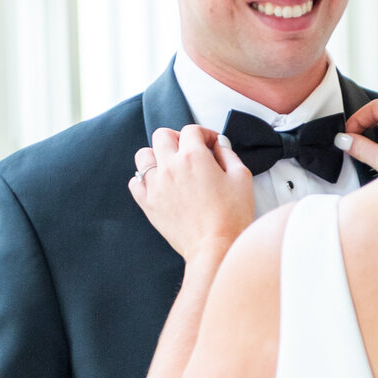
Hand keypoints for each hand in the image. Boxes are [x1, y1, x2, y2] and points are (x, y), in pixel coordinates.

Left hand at [130, 125, 254, 256]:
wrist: (215, 247)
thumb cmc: (232, 216)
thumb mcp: (242, 178)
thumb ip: (229, 155)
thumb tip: (220, 145)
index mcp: (194, 157)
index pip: (192, 130)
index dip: (205, 133)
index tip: (211, 144)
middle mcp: (171, 166)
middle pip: (162, 136)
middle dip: (177, 138)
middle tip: (189, 149)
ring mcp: (156, 185)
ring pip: (143, 155)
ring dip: (156, 155)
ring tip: (170, 166)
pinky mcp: (148, 204)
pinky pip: (135, 182)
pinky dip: (144, 180)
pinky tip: (158, 185)